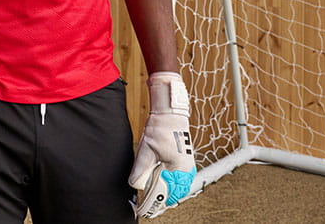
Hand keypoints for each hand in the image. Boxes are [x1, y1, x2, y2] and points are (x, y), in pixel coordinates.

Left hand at [130, 72, 196, 217]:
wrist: (170, 117)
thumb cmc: (160, 131)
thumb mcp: (145, 152)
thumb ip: (140, 172)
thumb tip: (136, 186)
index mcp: (178, 169)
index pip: (165, 193)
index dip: (153, 201)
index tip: (143, 208)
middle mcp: (186, 171)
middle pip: (173, 194)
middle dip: (159, 199)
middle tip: (146, 206)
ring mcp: (188, 168)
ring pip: (178, 190)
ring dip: (166, 193)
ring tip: (152, 197)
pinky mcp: (186, 165)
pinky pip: (180, 182)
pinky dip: (171, 186)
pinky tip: (162, 186)